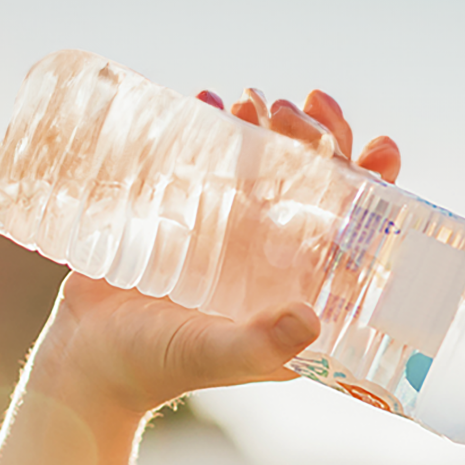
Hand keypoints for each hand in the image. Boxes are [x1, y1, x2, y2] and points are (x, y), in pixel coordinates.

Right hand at [34, 88, 401, 414]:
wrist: (86, 357)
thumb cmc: (156, 366)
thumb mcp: (215, 355)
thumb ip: (260, 346)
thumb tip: (311, 318)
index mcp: (298, 289)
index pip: (353, 228)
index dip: (374, 186)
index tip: (378, 146)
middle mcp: (272, 257)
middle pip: (314, 184)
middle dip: (315, 138)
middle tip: (286, 110)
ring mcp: (230, 232)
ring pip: (266, 164)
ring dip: (267, 125)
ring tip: (246, 102)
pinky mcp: (185, 213)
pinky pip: (212, 160)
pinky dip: (214, 125)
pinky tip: (208, 98)